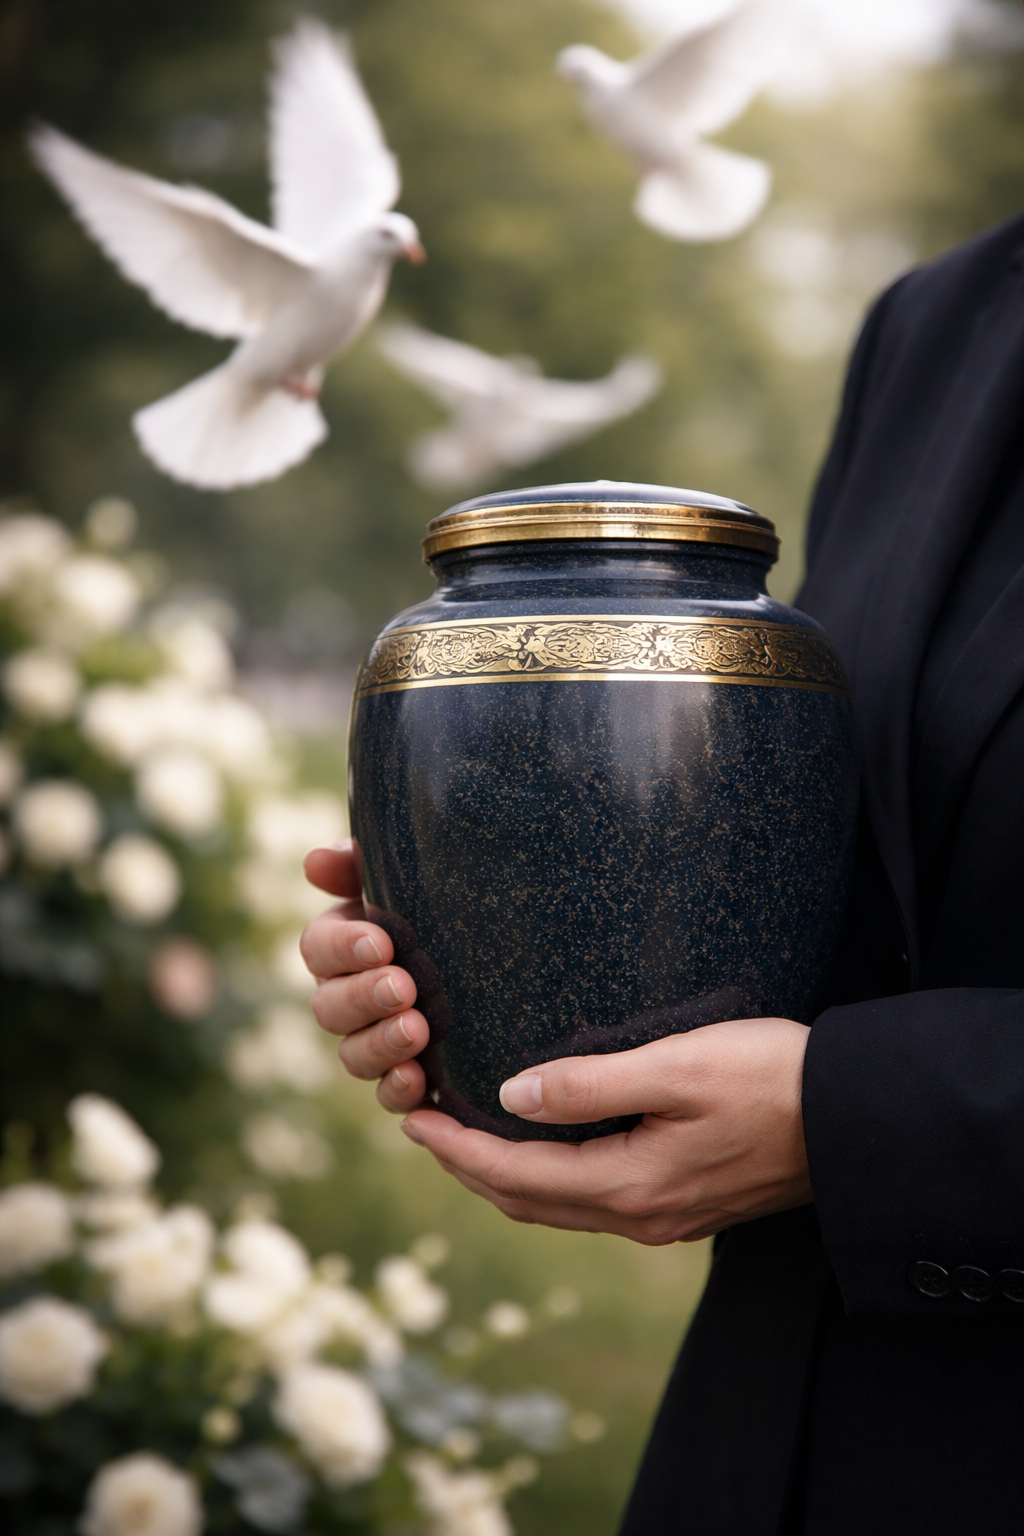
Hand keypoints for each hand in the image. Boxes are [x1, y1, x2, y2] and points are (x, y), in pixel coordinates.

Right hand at [301, 842, 428, 1112]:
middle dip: (364, 997)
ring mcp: (377, 1043)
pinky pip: (390, 1095)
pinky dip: (399, 1090)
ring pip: (354, 1055)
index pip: (319, 948)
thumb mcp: (417, 878)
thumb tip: (316, 862)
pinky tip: (420, 1079)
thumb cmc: (451, 902)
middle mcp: (351, 999)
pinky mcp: (411, 1079)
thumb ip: (364, 863)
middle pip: (330, 1007)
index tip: (382, 942)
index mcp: (345, 946)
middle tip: (404, 987)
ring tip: (417, 1031)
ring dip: (381, 1044)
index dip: (342, 948)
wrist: (511, 946)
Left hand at [401, 1020, 812, 1244]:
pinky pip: (594, 1200)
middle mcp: (641, 1217)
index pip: (514, 1176)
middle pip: (528, 1201)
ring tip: (468, 1137)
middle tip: (424, 1127)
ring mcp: (666, 1217)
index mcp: (629, 1187)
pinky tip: (547, 1146)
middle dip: (469, 1168)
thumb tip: (512, 1093)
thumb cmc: (771, 1078)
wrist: (855, 1120)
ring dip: (506, 1176)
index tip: (410, 1121)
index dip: (456, 1150)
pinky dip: (550, 1177)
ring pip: (560, 1205)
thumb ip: (591, 1083)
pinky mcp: (688, 1203)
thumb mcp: (678, 1065)